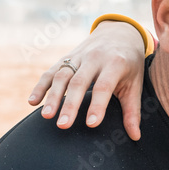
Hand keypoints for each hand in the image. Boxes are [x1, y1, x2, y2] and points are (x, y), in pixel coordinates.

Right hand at [28, 21, 147, 139]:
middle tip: (63, 125)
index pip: (104, 87)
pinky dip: (41, 86)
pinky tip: (33, 102)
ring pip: (61, 76)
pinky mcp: (66, 58)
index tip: (91, 125)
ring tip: (46, 116)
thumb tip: (135, 137)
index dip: (97, 106)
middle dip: (70, 104)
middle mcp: (94, 58)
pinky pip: (50, 72)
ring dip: (52, 96)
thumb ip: (132, 111)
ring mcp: (78, 56)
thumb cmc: (130, 64)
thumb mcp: (135, 84)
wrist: (119, 33)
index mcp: (115, 63)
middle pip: (79, 82)